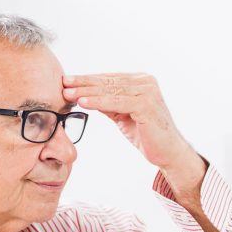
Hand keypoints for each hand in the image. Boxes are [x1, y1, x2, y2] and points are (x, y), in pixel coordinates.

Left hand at [61, 73, 205, 198]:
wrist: (168, 153)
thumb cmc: (147, 135)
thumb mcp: (123, 115)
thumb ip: (109, 103)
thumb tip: (85, 96)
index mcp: (141, 82)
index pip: (109, 78)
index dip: (87, 80)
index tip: (67, 81)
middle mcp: (146, 82)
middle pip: (108, 81)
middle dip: (84, 83)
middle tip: (63, 83)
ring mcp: (148, 92)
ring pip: (111, 90)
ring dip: (87, 91)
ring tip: (68, 93)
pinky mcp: (147, 105)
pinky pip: (117, 102)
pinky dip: (99, 102)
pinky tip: (83, 102)